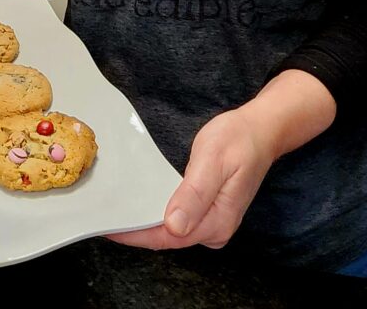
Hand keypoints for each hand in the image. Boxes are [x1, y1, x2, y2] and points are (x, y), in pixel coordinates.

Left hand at [107, 107, 275, 249]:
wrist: (261, 130)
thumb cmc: (238, 139)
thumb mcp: (214, 160)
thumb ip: (195, 194)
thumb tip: (174, 225)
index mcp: (216, 222)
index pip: (167, 237)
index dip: (135, 234)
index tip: (108, 227)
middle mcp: (214, 228)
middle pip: (166, 237)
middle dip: (135, 229)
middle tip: (104, 215)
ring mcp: (212, 220)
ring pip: (171, 229)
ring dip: (145, 220)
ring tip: (116, 208)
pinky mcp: (209, 210)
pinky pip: (178, 217)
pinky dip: (157, 210)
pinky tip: (142, 200)